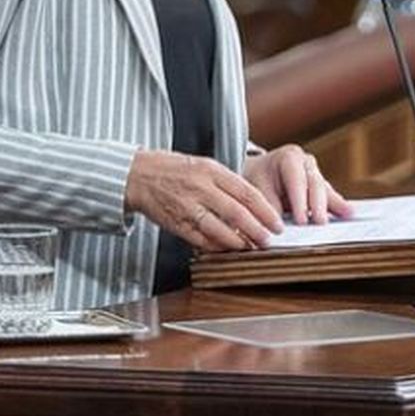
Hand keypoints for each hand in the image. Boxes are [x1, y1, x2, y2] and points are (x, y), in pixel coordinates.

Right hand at [124, 151, 283, 251]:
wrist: (138, 174)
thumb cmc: (173, 169)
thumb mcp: (204, 165)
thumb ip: (227, 182)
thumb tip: (252, 203)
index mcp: (212, 170)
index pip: (246, 192)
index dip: (265, 211)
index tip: (277, 223)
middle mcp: (201, 187)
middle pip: (237, 212)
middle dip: (257, 229)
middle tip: (269, 240)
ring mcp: (188, 206)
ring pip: (220, 229)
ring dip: (238, 242)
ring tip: (251, 248)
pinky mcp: (176, 223)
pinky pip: (201, 239)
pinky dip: (216, 247)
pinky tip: (227, 250)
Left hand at [243, 145, 352, 225]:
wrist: (260, 172)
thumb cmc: (257, 179)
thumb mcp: (257, 189)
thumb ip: (270, 206)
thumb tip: (280, 226)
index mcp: (289, 157)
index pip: (297, 180)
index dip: (300, 201)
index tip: (301, 221)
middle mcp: (306, 162)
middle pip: (315, 184)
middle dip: (318, 205)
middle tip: (319, 223)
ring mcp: (316, 173)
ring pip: (325, 190)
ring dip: (333, 205)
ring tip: (347, 215)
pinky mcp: (321, 185)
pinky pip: (330, 196)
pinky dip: (337, 205)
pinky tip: (349, 212)